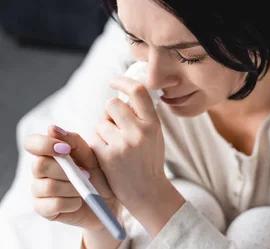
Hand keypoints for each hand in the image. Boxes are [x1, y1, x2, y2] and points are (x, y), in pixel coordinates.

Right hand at [24, 125, 120, 231]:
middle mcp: (40, 171)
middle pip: (39, 165)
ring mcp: (39, 191)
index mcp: (50, 154)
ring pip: (47, 186)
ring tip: (85, 188)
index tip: (66, 150)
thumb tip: (52, 128)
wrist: (110, 202)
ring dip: (72, 188)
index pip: (32, 143)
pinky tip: (79, 202)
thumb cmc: (101, 175)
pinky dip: (71, 203)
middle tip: (87, 174)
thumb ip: (74, 142)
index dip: (45, 145)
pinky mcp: (44, 209)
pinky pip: (52, 205)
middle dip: (66, 170)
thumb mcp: (92, 156)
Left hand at [93, 77, 168, 207]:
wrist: (147, 191)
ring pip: (100, 122)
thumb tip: (124, 93)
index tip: (114, 82)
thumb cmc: (149, 161)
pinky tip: (108, 156)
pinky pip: (94, 138)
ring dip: (102, 131)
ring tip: (114, 146)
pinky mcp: (108, 156)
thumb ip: (143, 116)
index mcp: (153, 124)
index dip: (123, 82)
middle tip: (114, 125)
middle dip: (109, 112)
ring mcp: (123, 144)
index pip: (138, 91)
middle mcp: (140, 131)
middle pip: (112, 104)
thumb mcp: (155, 136)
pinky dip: (97, 145)